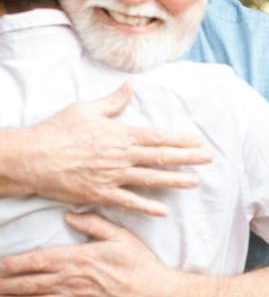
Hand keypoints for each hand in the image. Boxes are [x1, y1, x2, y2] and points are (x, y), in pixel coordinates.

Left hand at [0, 212, 176, 296]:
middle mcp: (69, 281)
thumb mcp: (120, 237)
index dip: (10, 264)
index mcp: (76, 259)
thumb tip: (69, 215)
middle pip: (27, 283)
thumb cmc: (140, 265)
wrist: (156, 296)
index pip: (34, 261)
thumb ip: (94, 224)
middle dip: (2, 284)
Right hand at [22, 83, 212, 215]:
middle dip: (187, 158)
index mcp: (119, 134)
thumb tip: (129, 86)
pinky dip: (147, 207)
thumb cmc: (57, 131)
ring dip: (175, 181)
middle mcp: (120, 156)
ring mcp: (112, 176)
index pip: (157, 137)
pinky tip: (163, 210)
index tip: (197, 141)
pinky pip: (129, 202)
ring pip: (150, 179)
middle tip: (208, 159)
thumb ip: (112, 101)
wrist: (31, 158)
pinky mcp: (100, 194)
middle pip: (160, 157)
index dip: (180, 140)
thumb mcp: (85, 109)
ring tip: (195, 182)